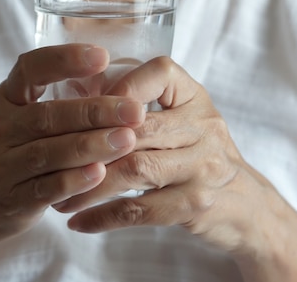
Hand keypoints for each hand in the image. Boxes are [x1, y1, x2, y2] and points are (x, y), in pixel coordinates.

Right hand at [0, 43, 145, 243]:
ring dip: (90, 146)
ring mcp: (3, 165)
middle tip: (133, 110)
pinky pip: (45, 188)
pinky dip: (73, 181)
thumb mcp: (17, 116)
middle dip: (94, 111)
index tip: (102, 56)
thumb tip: (118, 78)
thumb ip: (55, 101)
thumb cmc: (8, 149)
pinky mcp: (11, 199)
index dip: (64, 60)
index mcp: (7, 98)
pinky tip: (100, 174)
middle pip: (47, 116)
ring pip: (48, 152)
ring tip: (126, 139)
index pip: (30, 68)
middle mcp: (1, 128)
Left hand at [52, 56, 296, 281]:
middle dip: (88, 144)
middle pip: (137, 128)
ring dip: (89, 185)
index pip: (158, 74)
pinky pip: (142, 210)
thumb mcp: (182, 116)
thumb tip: (79, 95)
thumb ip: (142, 105)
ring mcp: (204, 167)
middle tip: (50, 158)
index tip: (81, 107)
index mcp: (194, 97)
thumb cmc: (197, 152)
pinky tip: (79, 222)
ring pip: (135, 170)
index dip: (118, 89)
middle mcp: (203, 126)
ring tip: (58, 196)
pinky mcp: (197, 204)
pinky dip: (105, 217)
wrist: (246, 203)